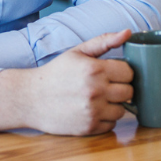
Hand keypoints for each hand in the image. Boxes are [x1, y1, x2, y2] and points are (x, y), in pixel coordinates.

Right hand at [0, 29, 133, 134]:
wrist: (30, 98)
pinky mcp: (88, 127)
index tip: (114, 73)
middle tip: (107, 86)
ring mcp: (92, 111)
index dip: (123, 72)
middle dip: (121, 88)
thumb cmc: (56, 72)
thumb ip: (105, 41)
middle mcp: (96, 91)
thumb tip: (129, 32)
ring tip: (99, 98)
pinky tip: (93, 110)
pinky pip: (112, 124)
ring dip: (114, 104)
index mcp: (95, 69)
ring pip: (122, 109)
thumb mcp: (78, 51)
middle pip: (129, 92)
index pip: (129, 72)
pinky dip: (106, 118)